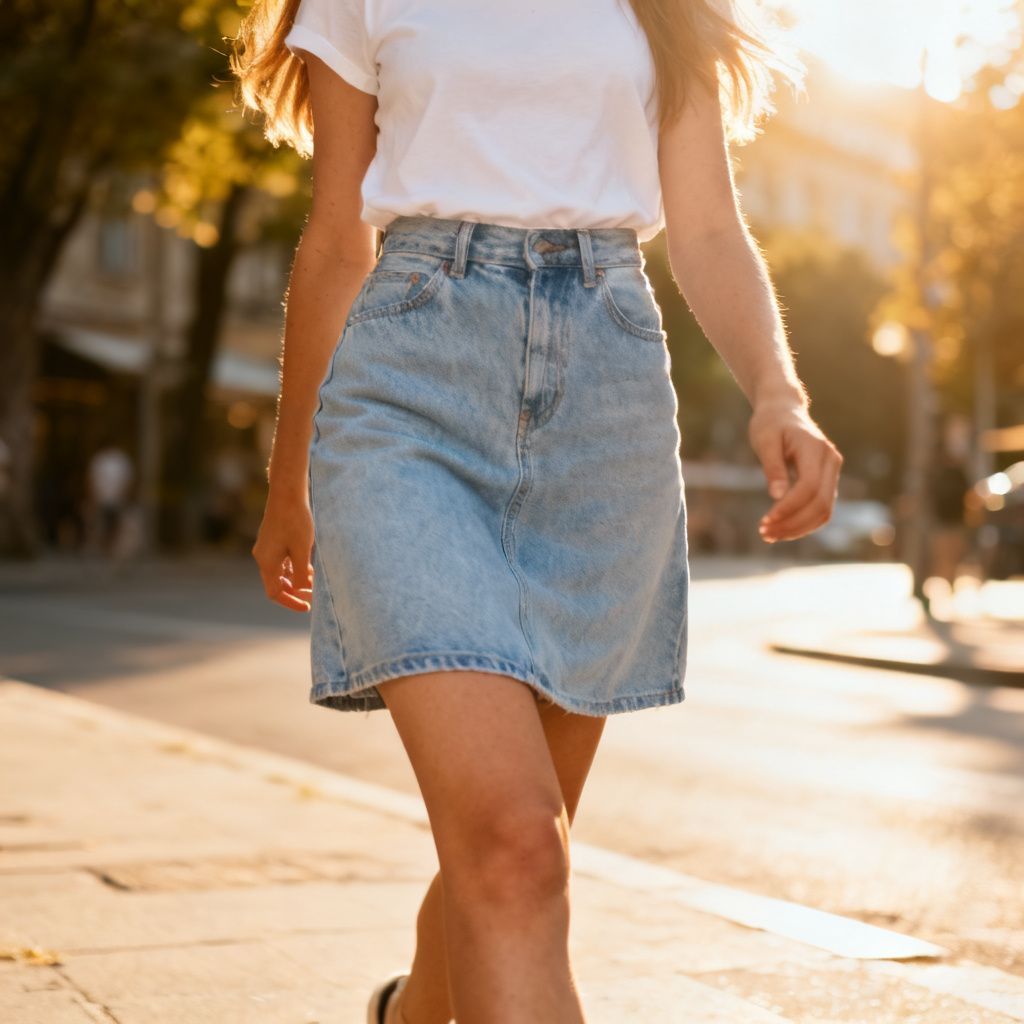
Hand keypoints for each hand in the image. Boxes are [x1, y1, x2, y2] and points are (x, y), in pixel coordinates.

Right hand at [252, 491, 314, 610]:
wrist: (287, 493)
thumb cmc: (296, 521)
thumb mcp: (302, 551)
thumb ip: (300, 574)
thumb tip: (299, 591)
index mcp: (267, 563)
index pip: (275, 593)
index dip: (291, 602)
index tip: (308, 606)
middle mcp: (263, 557)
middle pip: (277, 584)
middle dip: (295, 590)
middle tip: (314, 591)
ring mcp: (266, 547)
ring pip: (280, 571)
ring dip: (296, 578)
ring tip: (314, 578)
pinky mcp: (272, 539)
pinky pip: (281, 560)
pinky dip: (293, 566)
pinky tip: (308, 564)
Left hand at [749, 397, 842, 542]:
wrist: (784, 411)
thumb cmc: (771, 423)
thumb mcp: (765, 440)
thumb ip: (772, 467)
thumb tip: (777, 495)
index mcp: (816, 450)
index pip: (809, 487)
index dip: (789, 508)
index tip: (765, 521)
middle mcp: (831, 462)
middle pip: (821, 504)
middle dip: (793, 524)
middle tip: (764, 533)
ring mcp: (832, 472)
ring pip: (824, 511)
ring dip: (799, 528)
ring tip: (770, 535)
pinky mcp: (827, 481)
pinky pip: (821, 509)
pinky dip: (803, 523)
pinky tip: (781, 528)